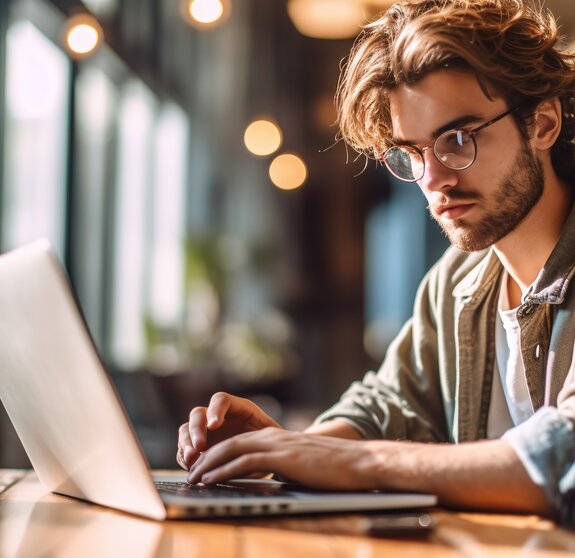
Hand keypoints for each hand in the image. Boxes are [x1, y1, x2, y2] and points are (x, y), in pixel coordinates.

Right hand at [176, 392, 281, 469]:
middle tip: (199, 446)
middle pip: (198, 414)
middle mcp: (217, 418)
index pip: (220, 400)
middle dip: (196, 430)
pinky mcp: (198, 450)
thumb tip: (251, 446)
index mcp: (237, 408)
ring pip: (186, 430)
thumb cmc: (271, 445)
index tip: (214, 425)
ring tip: (191, 459)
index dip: (215, 410)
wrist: (268, 460)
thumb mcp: (271, 438)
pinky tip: (191, 468)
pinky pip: (183, 450)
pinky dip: (183, 458)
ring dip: (185, 443)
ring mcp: (205, 433)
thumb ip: (261, 438)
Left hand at [186, 428, 379, 489]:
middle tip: (190, 474)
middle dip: (206, 458)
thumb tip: (269, 479)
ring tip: (194, 478)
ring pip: (231, 450)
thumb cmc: (332, 467)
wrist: (356, 461)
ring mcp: (275, 445)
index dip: (217, 455)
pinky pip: (244, 462)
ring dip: (209, 465)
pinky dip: (223, 471)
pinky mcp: (280, 457)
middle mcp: (271, 436)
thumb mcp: (300, 464)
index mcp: (275, 437)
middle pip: (229, 443)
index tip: (202, 469)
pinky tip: (211, 479)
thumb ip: (282, 466)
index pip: (238, 443)